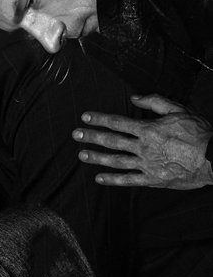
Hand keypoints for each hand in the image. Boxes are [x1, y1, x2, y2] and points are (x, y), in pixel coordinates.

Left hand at [73, 94, 212, 188]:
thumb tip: (134, 96)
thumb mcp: (180, 110)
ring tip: (82, 155)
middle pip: (112, 141)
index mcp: (149, 129)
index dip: (99, 119)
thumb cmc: (200, 133)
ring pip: (116, 161)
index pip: (118, 122)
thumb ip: (155, 102)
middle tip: (76, 135)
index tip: (85, 117)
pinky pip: (129, 180)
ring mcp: (147, 165)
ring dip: (97, 157)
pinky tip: (99, 178)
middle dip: (92, 137)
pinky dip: (113, 180)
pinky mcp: (154, 179)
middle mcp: (144, 147)